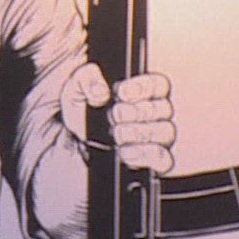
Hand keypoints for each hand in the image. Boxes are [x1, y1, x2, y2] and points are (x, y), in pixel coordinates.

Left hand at [60, 64, 175, 172]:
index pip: (158, 84)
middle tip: (115, 114)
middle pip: (163, 108)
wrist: (72, 142)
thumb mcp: (75, 89)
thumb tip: (101, 92)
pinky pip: (163, 159)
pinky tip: (126, 152)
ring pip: (165, 132)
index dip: (144, 87)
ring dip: (140, 133)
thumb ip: (86, 79)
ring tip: (117, 133)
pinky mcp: (151, 160)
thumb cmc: (82, 112)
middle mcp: (154, 113)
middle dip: (137, 111)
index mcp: (141, 92)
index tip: (122, 93)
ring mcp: (155, 137)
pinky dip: (146, 155)